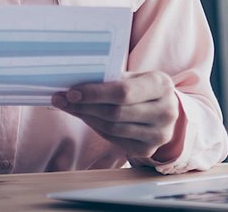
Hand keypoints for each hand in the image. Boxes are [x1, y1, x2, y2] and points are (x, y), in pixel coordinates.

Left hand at [52, 70, 185, 160]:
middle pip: (115, 113)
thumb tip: (76, 81)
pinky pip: (115, 140)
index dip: (94, 93)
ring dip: (86, 118)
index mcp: (161, 85)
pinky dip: (97, 129)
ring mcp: (158, 134)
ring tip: (69, 107)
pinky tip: (87, 118)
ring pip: (112, 128)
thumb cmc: (143, 88)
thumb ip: (112, 78)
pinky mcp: (148, 150)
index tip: (71, 92)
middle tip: (62, 99)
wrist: (165, 109)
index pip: (123, 92)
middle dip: (84, 106)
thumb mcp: (135, 76)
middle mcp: (165, 112)